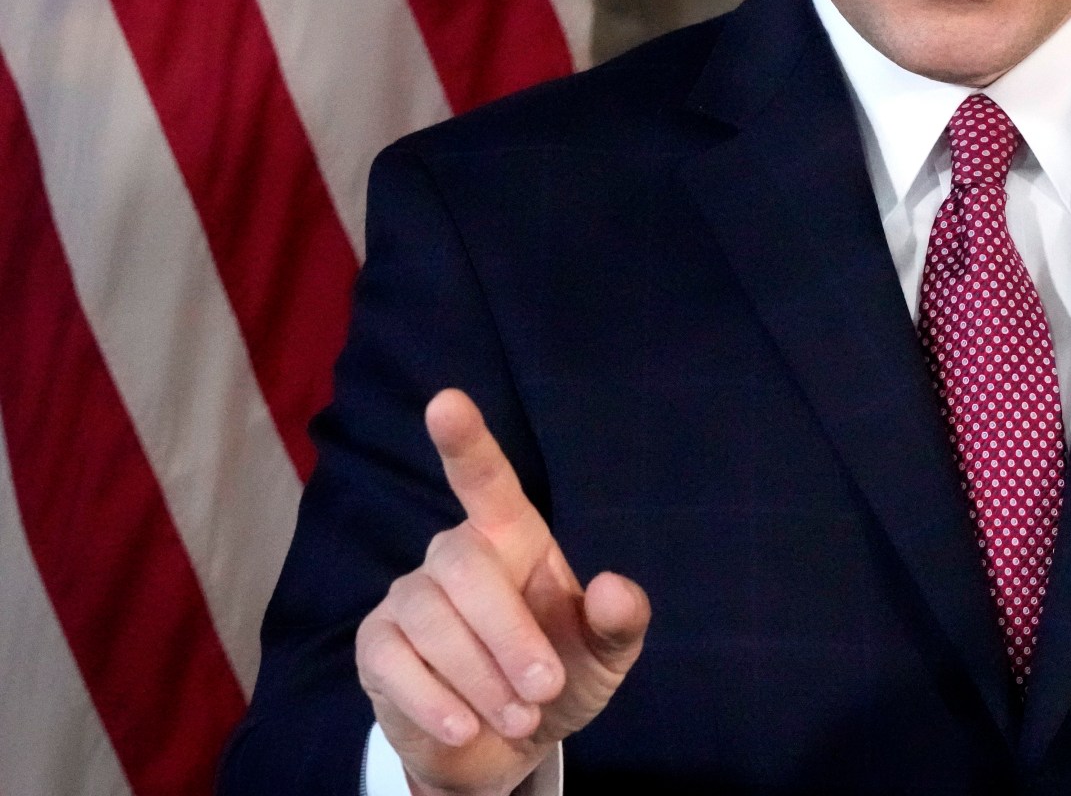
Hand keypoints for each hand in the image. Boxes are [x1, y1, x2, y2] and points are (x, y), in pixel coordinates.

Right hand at [355, 389, 650, 795]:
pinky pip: (393, 664)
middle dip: (509, 635)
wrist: (505, 746)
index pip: (486, 481)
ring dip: (480, 677)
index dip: (467, 442)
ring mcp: (408, 598)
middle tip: (543, 689)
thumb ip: (618, 622)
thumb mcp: (604, 656)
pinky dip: (435, 703)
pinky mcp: (376, 646)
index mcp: (513, 538)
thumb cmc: (558, 678)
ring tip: (519, 717)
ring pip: (431, 621)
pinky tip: (466, 728)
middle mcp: (454, 556)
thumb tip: (614, 586)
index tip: (446, 401)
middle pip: (466, 568)